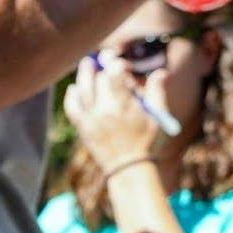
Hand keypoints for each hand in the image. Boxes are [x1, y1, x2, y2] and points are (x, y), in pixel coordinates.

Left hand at [63, 57, 166, 172]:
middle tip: (103, 62)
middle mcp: (104, 109)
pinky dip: (71, 96)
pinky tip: (74, 89)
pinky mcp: (83, 128)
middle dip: (102, 69)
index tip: (122, 68)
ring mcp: (91, 119)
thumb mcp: (158, 116)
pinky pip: (72, 107)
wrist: (129, 169)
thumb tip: (160, 71)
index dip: (117, 65)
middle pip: (97, 79)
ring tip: (87, 65)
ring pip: (82, 89)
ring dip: (84, 75)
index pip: (114, 72)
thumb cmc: (147, 142)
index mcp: (123, 104)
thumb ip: (156, 91)